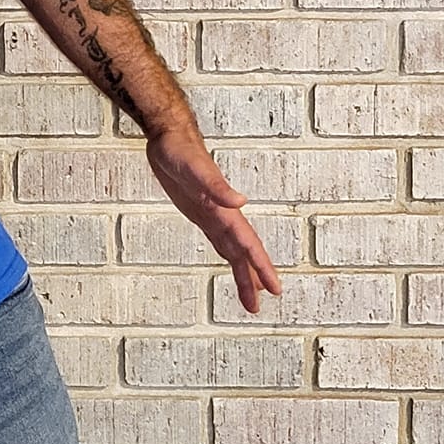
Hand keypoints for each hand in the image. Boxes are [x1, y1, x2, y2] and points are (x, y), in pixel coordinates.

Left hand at [145, 125, 282, 314]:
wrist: (169, 136)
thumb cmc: (179, 150)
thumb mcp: (194, 168)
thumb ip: (216, 185)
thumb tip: (241, 202)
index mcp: (224, 209)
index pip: (247, 244)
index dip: (260, 267)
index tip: (274, 288)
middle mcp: (222, 214)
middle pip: (242, 253)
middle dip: (251, 279)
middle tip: (257, 306)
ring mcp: (213, 213)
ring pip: (232, 249)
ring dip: (241, 272)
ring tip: (249, 296)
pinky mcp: (201, 211)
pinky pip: (219, 239)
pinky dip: (228, 254)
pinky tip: (232, 261)